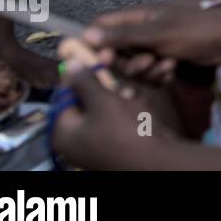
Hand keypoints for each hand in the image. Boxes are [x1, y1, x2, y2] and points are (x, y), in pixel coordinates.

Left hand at [51, 67, 171, 169]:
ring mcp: (95, 144)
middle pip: (85, 101)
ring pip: (104, 109)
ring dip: (119, 97)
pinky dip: (127, 111)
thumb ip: (84, 82)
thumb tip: (68, 64)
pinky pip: (116, 121)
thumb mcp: (103, 101)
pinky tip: (139, 108)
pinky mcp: (115, 144)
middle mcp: (76, 139)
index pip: (64, 95)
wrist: (156, 161)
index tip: (96, 59)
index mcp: (64, 131)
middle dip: (105, 87)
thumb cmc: (125, 131)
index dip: (80, 75)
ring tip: (132, 95)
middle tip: (118, 78)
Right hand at [83, 0, 220, 75]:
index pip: (101, 26)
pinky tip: (174, 71)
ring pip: (134, 65)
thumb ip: (124, 35)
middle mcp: (143, 29)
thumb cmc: (198, 28)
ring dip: (146, 71)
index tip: (97, 61)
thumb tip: (86, 34)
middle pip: (115, 52)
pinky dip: (160, 74)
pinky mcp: (168, 58)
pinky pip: (152, 72)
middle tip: (146, 63)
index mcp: (137, 16)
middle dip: (126, 64)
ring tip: (167, 65)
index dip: (93, 43)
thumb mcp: (158, 32)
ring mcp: (156, 44)